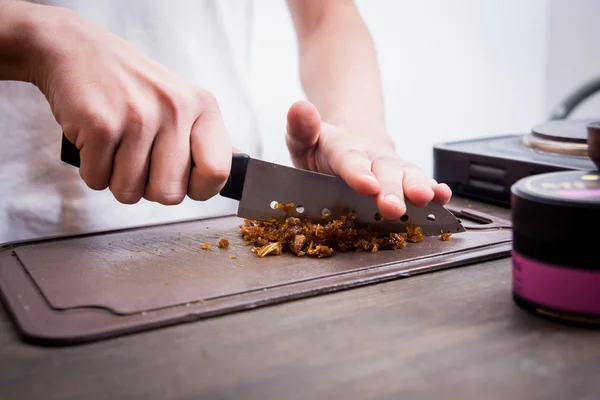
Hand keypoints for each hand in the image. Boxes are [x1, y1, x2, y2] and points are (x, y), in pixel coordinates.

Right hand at [29, 6, 230, 203]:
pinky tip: (96, 142)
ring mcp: (137, 117)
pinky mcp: (100, 124)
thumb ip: (207, 137)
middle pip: (170, 195)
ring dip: (117, 179)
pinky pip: (97, 180)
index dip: (199, 190)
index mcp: (202, 107)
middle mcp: (175, 110)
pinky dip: (92, 170)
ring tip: (116, 147)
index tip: (183, 181)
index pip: (218, 172)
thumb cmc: (134, 87)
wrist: (78, 50)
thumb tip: (237, 163)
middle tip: (139, 160)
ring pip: (130, 193)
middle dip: (149, 189)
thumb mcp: (182, 102)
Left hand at [286, 101, 451, 218]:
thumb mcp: (303, 138)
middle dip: (390, 189)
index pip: (348, 159)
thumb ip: (301, 128)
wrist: (350, 137)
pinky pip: (421, 181)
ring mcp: (391, 165)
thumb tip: (298, 107)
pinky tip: (443, 196)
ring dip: (416, 187)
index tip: (367, 184)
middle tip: (393, 206)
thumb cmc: (322, 147)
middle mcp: (371, 155)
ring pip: (406, 174)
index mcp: (341, 148)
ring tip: (425, 198)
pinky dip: (434, 189)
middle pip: (383, 170)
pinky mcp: (405, 176)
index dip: (357, 172)